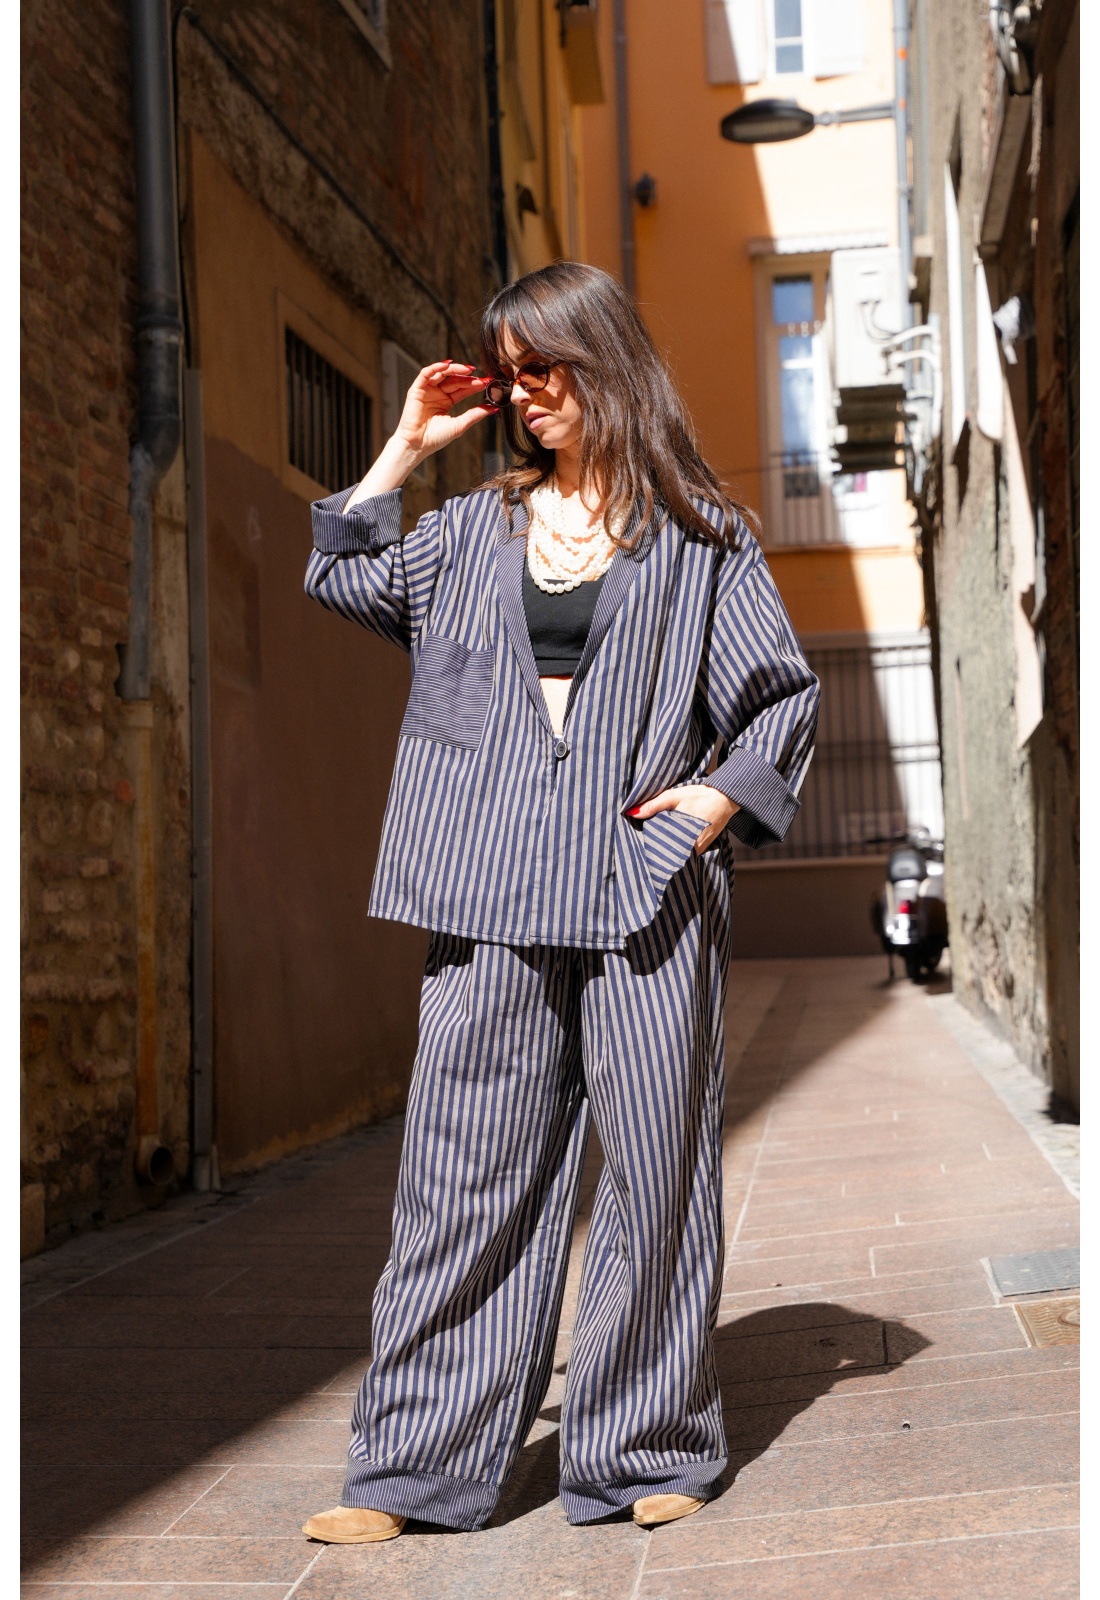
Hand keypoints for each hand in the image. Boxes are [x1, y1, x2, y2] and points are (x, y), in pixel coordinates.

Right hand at [345, 361, 497, 507]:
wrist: (417, 445)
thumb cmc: (435, 438)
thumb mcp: (459, 425)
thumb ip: (475, 414)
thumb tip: (493, 408)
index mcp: (446, 402)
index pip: (462, 389)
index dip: (475, 385)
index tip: (488, 383)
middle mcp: (437, 394)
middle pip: (455, 380)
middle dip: (468, 378)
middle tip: (482, 378)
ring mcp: (427, 391)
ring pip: (442, 374)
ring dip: (455, 370)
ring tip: (469, 370)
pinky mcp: (417, 389)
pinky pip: (426, 373)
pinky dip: (436, 367)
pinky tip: (448, 364)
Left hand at [628, 784, 739, 853]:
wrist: (725, 797)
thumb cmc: (699, 795)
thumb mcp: (674, 796)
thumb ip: (653, 805)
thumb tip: (631, 813)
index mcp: (683, 836)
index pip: (662, 851)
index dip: (651, 852)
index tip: (642, 851)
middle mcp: (693, 847)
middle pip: (670, 856)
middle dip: (659, 854)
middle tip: (646, 850)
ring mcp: (700, 849)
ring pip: (679, 855)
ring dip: (669, 851)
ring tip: (657, 847)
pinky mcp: (704, 847)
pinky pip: (688, 852)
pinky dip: (679, 848)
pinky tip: (671, 842)